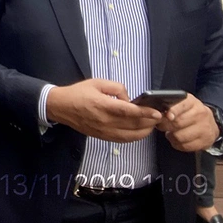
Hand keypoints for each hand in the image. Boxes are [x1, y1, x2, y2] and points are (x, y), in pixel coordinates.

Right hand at [45, 79, 161, 142]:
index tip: (157, 113)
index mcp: (102, 105)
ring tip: (152, 124)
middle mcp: (104, 121)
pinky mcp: (103, 137)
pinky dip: (135, 136)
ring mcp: (104, 131)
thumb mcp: (97, 82)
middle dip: (149, 122)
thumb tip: (129, 99)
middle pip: (133, 125)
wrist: (61, 107)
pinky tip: (140, 131)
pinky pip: (123, 140)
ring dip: (145, 131)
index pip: (128, 112)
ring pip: (131, 136)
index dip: (145, 113)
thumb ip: (117, 88)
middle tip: (160, 117)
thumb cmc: (79, 92)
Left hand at [157, 94, 219, 151]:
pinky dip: (177, 144)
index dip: (173, 111)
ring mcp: (204, 128)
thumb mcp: (181, 103)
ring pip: (180, 136)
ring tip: (170, 132)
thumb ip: (170, 105)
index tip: (167, 116)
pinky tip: (177, 139)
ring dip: (171, 136)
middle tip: (161, 125)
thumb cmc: (189, 112)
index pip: (182, 105)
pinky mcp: (205, 141)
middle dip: (165, 125)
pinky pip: (185, 146)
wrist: (209, 123)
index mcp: (192, 102)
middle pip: (178, 123)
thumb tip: (156, 111)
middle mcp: (200, 114)